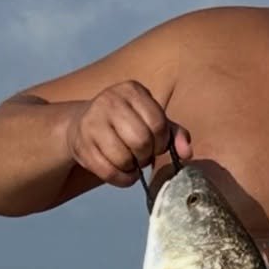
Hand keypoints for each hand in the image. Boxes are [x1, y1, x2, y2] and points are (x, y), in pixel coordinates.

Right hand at [68, 81, 191, 187]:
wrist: (84, 124)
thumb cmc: (125, 123)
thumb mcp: (152, 120)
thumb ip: (174, 134)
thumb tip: (187, 153)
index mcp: (132, 90)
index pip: (158, 124)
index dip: (161, 143)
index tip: (156, 146)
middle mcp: (109, 100)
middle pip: (141, 140)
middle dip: (146, 155)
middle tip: (142, 155)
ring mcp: (92, 121)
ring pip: (123, 158)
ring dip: (132, 168)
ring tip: (130, 161)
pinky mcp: (81, 145)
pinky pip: (108, 172)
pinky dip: (121, 179)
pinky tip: (122, 171)